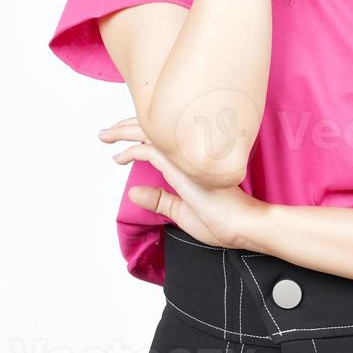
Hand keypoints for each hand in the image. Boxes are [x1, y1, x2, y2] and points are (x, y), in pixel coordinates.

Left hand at [99, 116, 265, 249]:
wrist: (245, 225)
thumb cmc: (223, 220)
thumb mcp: (182, 211)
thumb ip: (160, 200)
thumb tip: (133, 193)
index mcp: (190, 160)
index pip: (161, 136)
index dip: (140, 132)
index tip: (122, 137)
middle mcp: (188, 153)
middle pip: (153, 129)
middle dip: (126, 127)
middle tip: (106, 132)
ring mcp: (187, 158)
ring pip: (150, 133)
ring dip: (124, 132)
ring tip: (106, 136)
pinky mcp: (184, 168)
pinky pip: (152, 151)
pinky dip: (133, 151)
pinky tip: (120, 157)